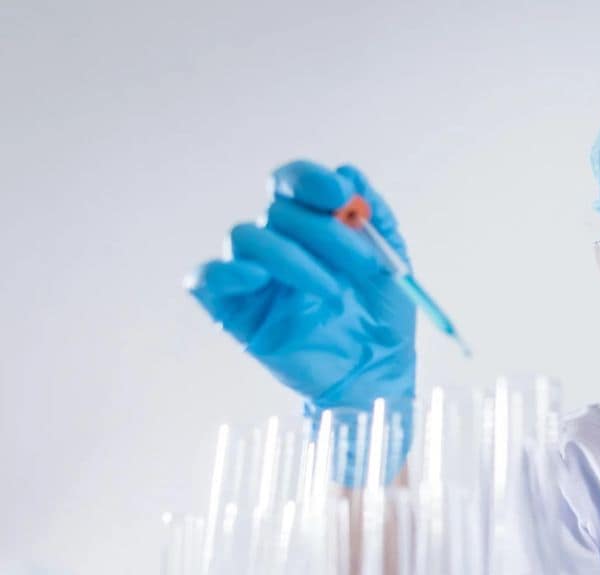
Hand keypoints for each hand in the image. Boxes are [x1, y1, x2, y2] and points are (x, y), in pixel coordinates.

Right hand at [187, 160, 415, 410]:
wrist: (377, 376)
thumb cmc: (381, 322)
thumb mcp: (392, 266)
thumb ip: (376, 219)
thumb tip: (348, 174)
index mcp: (311, 228)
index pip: (293, 184)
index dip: (309, 180)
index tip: (339, 196)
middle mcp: (279, 245)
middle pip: (277, 210)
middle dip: (322, 231)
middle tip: (361, 264)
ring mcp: (254, 278)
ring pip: (245, 237)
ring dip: (291, 257)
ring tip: (331, 292)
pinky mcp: (235, 313)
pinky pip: (206, 280)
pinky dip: (226, 272)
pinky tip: (258, 280)